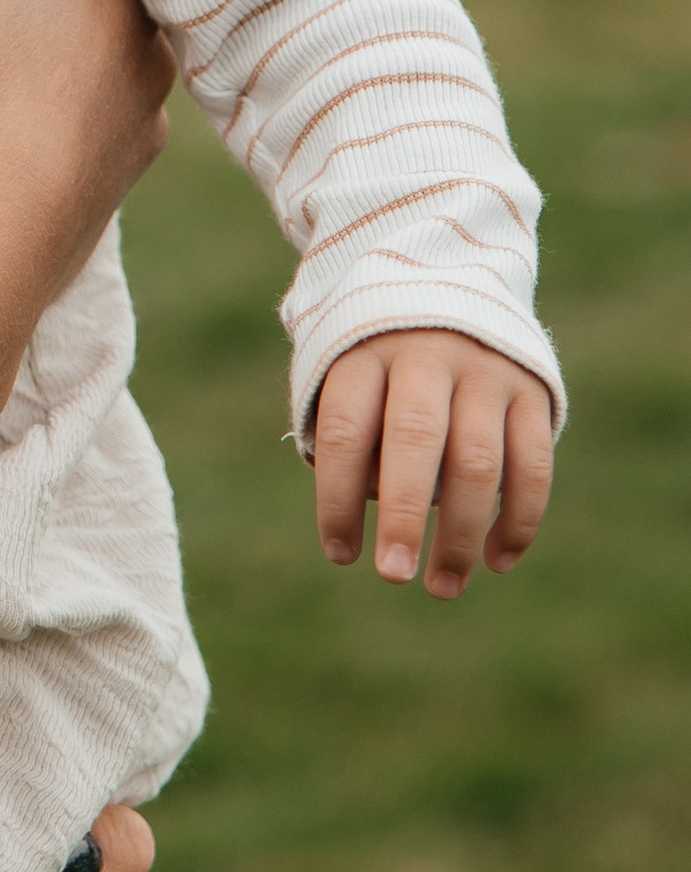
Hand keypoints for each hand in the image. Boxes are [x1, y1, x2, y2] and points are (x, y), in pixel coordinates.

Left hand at [313, 329, 555, 596]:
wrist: (449, 284)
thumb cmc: (381, 362)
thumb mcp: (349, 378)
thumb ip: (354, 441)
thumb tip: (366, 514)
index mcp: (365, 350)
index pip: (347, 428)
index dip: (339, 496)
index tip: (340, 554)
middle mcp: (427, 353)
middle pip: (415, 438)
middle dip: (402, 515)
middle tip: (392, 575)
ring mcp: (485, 369)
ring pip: (477, 461)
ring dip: (461, 534)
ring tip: (443, 587)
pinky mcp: (532, 389)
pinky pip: (533, 465)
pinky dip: (518, 520)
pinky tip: (496, 561)